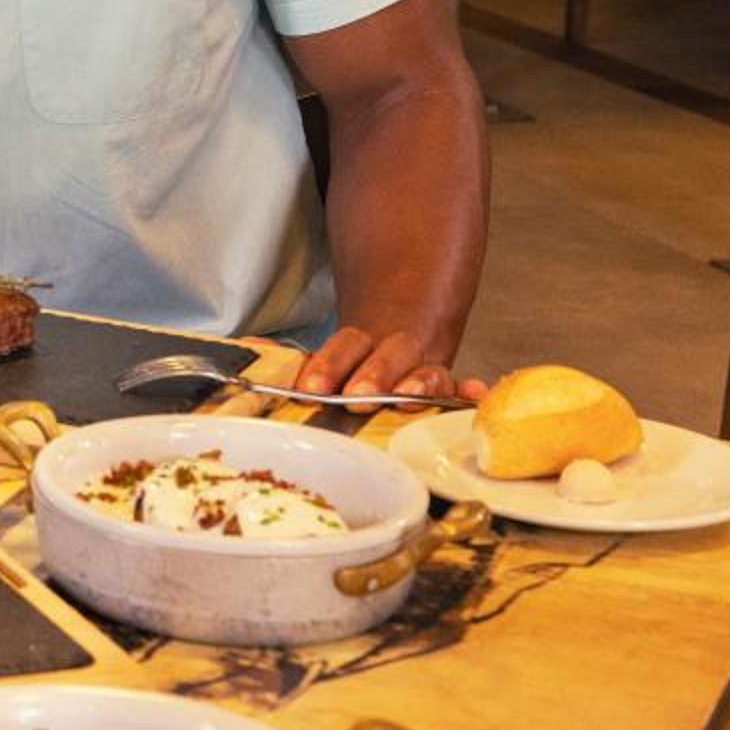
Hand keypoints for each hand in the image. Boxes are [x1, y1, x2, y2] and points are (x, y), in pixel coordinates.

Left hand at [293, 325, 486, 402]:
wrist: (397, 335)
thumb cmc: (352, 362)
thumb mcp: (321, 356)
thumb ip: (289, 355)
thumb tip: (253, 347)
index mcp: (359, 346)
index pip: (343, 346)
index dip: (327, 364)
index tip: (311, 387)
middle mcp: (393, 354)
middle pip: (385, 357)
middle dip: (373, 375)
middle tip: (359, 394)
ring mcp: (422, 369)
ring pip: (425, 372)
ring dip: (419, 384)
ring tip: (410, 395)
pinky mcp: (446, 389)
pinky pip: (460, 389)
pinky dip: (468, 391)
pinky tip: (476, 393)